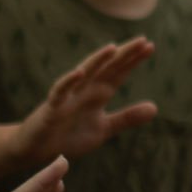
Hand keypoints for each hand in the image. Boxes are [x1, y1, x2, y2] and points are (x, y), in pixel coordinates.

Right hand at [8, 38, 158, 165]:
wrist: (36, 151)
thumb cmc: (68, 135)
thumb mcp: (103, 129)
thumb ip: (126, 118)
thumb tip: (155, 108)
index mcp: (97, 94)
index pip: (118, 72)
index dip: (133, 60)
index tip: (150, 46)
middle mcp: (84, 90)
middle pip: (106, 68)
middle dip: (123, 55)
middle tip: (143, 41)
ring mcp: (67, 97)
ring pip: (84, 74)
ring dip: (97, 61)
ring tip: (113, 48)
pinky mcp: (51, 108)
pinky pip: (59, 92)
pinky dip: (68, 82)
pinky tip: (79, 72)